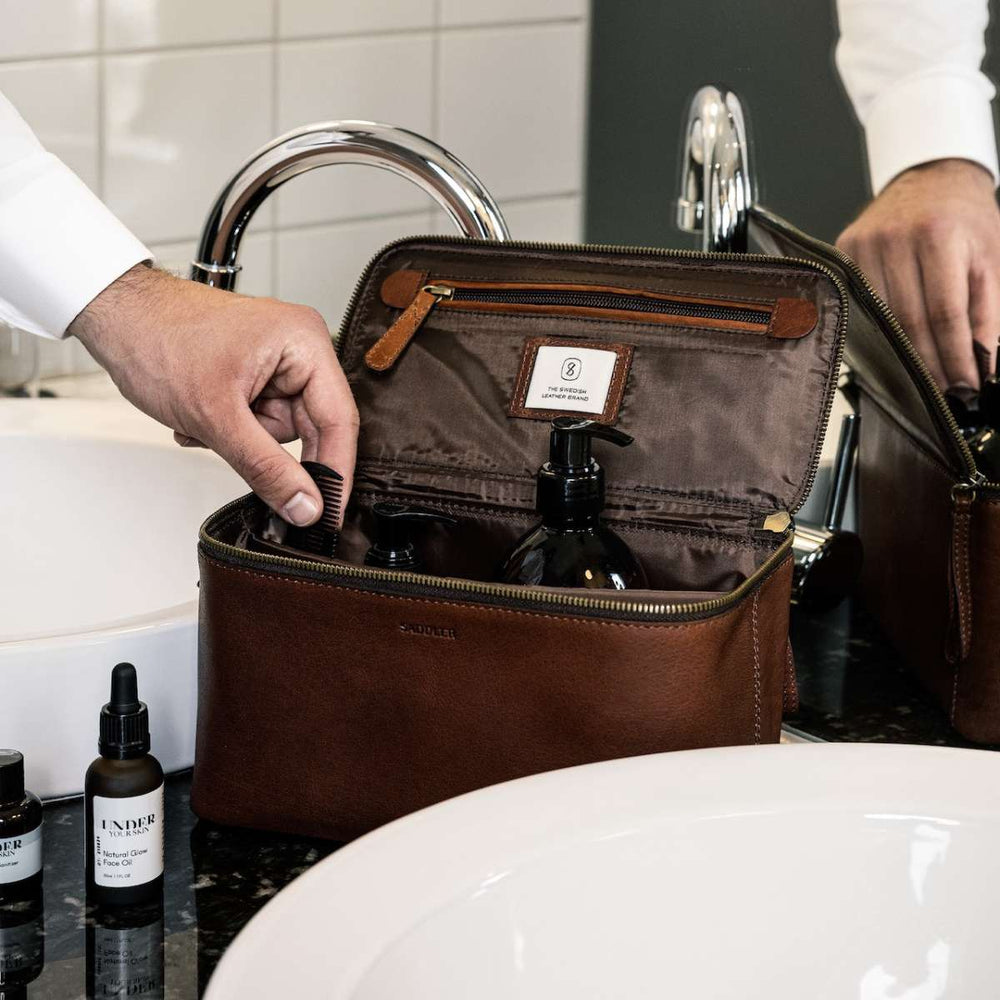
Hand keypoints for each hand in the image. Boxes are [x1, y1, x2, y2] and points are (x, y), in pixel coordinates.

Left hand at [70, 265, 357, 525]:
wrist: (116, 318)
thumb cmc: (157, 339)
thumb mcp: (216, 416)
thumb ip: (266, 468)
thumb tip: (305, 506)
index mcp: (305, 343)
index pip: (338, 419)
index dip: (335, 473)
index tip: (329, 514)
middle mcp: (300, 350)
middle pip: (311, 428)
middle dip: (265, 445)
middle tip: (237, 455)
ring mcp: (279, 363)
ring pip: (281, 432)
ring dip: (242, 439)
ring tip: (204, 421)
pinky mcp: (258, 375)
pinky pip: (261, 424)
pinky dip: (231, 430)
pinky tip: (203, 416)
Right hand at [837, 158, 999, 391]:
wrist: (930, 177)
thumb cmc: (964, 217)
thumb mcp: (991, 256)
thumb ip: (990, 309)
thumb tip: (986, 360)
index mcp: (939, 235)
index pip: (945, 313)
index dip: (954, 355)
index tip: (966, 384)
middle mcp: (895, 239)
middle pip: (908, 323)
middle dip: (929, 364)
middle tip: (945, 390)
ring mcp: (863, 247)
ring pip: (879, 320)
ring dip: (902, 354)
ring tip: (922, 377)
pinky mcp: (843, 253)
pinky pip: (859, 306)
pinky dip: (876, 332)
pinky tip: (892, 349)